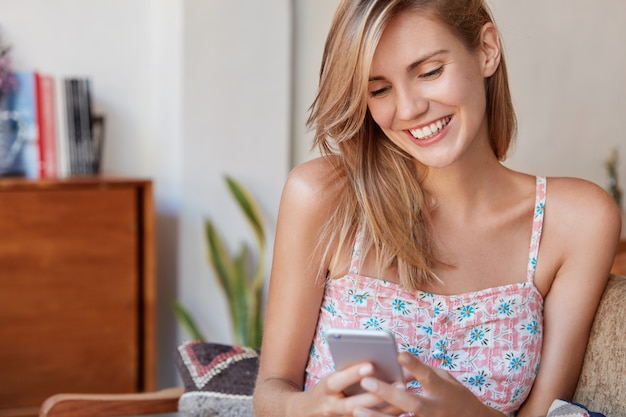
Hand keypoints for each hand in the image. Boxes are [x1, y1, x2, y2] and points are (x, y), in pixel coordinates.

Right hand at [291, 362, 404, 415]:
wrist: (305, 414)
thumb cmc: (324, 392)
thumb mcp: (330, 379)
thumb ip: (347, 373)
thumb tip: (375, 364)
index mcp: (325, 390)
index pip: (337, 381)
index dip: (353, 373)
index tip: (371, 365)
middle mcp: (330, 408)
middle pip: (354, 405)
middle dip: (378, 395)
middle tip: (400, 384)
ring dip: (387, 409)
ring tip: (406, 397)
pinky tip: (400, 410)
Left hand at [353, 352, 503, 416]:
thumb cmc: (455, 395)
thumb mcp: (445, 379)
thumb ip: (421, 372)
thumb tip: (397, 362)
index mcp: (441, 390)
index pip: (427, 375)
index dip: (414, 365)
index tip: (399, 354)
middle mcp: (435, 408)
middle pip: (411, 402)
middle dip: (388, 393)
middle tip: (366, 381)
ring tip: (356, 410)